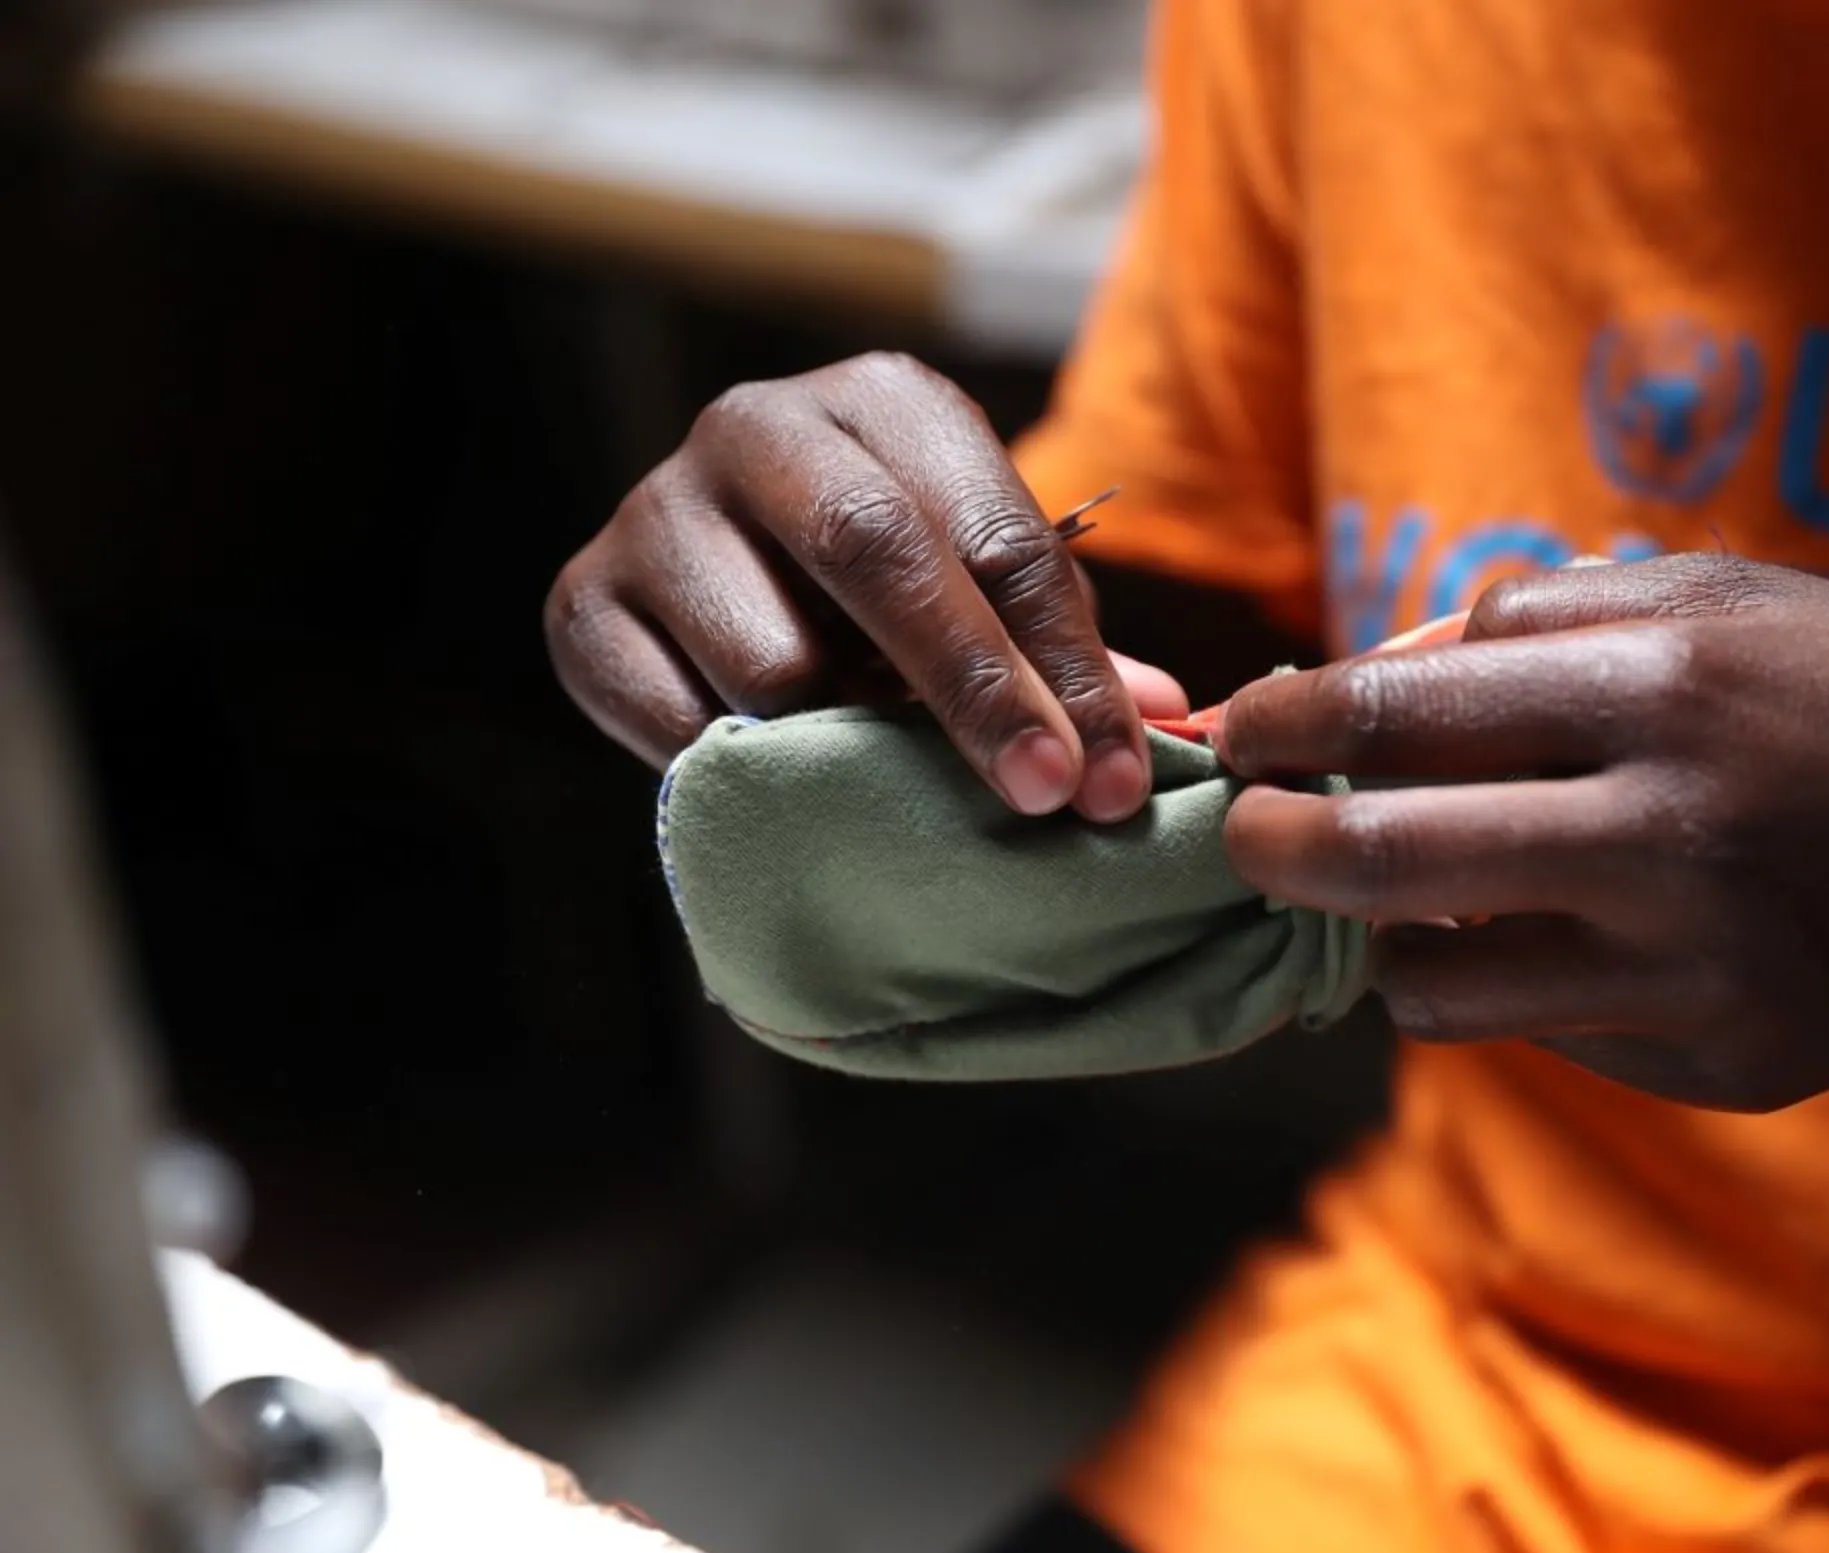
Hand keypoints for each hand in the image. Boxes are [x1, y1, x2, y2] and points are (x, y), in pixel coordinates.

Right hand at [544, 352, 1186, 819]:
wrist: (718, 576)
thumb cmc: (889, 590)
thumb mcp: (983, 591)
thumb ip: (1063, 647)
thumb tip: (1163, 718)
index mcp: (884, 401)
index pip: (995, 533)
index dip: (1063, 664)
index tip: (1108, 776)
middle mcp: (759, 425)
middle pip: (874, 550)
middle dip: (971, 688)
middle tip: (1038, 794)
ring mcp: (657, 508)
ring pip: (769, 655)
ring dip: (842, 739)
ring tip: (881, 774)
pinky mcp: (583, 599)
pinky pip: (673, 717)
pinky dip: (743, 768)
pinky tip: (780, 776)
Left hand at [1215, 555, 1828, 1110]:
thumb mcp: (1725, 600)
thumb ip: (1545, 620)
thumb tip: (1376, 675)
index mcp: (1663, 683)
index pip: (1396, 709)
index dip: (1286, 722)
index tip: (1242, 732)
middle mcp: (1666, 831)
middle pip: (1381, 859)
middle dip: (1270, 845)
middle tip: (1247, 831)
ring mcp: (1693, 966)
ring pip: (1433, 985)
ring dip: (1383, 943)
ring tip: (1406, 900)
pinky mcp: (1720, 1062)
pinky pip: (1538, 1037)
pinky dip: (1508, 989)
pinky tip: (1552, 942)